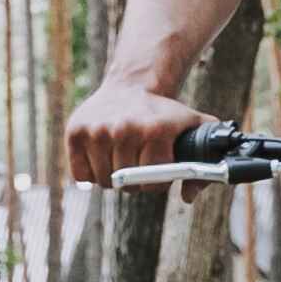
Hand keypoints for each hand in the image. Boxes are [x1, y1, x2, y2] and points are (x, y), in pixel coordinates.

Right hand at [60, 79, 199, 184]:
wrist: (132, 85)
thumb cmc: (163, 112)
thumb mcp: (192, 127)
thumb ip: (205, 160)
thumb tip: (188, 196)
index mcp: (155, 130)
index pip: (152, 181)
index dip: (155, 183)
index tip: (156, 174)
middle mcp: (124, 129)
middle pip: (126, 183)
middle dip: (134, 181)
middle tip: (138, 167)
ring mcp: (97, 130)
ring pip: (103, 181)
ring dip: (112, 178)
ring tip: (120, 161)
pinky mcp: (75, 132)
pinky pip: (81, 175)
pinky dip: (89, 174)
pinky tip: (101, 158)